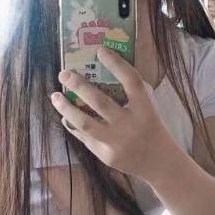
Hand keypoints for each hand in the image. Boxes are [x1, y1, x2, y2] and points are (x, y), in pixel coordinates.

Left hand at [50, 46, 173, 177]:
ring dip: (66, 107)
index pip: (131, 81)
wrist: (159, 163)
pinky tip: (65, 115)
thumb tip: (101, 72)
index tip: (100, 51)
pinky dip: (72, 124)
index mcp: (145, 109)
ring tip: (55, 96)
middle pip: (100, 101)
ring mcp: (116, 142)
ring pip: (85, 123)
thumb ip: (132, 93)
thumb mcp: (149, 108)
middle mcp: (130, 125)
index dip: (116, 64)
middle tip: (64, 73)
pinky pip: (84, 137)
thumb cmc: (151, 128)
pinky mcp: (105, 155)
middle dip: (78, 85)